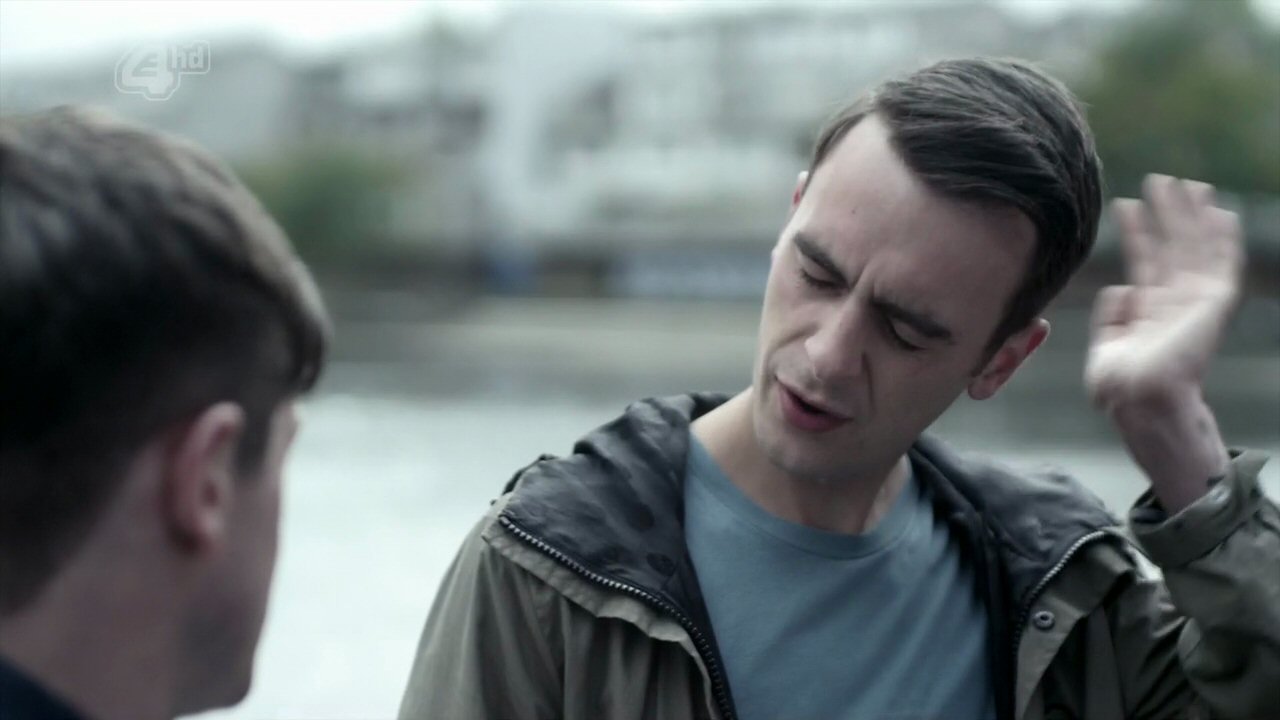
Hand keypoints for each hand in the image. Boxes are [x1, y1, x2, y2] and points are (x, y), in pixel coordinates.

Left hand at [1085, 174, 1243, 410]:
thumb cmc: (1120, 385)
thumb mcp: (1106, 347)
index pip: (1144, 260)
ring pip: (1196, 247)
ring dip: (1191, 215)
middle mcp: (1175, 302)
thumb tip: (1121, 289)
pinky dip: (1223, 238)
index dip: (1137, 231)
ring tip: (1183, 183)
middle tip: (1159, 179)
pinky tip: (1219, 212)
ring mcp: (1196, 301)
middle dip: (1167, 213)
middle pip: (1173, 246)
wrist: (1140, 397)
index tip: (1126, 203)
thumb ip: (1110, 317)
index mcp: (1150, 311)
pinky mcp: (1214, 303)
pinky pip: (1223, 264)